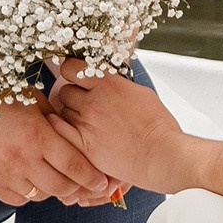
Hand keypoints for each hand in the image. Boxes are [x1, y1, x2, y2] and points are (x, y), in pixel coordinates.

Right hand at [0, 98, 122, 208]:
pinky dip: (29, 193)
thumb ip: (55, 117)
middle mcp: (23, 159)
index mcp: (37, 135)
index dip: (92, 177)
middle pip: (62, 187)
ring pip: (41, 195)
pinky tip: (30, 180)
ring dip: (52, 189)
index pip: (75, 166)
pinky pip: (19, 199)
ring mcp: (5, 174)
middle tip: (85, 186)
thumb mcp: (30, 99)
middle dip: (78, 188)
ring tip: (56, 179)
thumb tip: (77, 128)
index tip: (103, 182)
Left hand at [44, 60, 199, 197]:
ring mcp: (87, 124)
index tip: (75, 76)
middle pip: (65, 90)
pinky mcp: (84, 146)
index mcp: (108, 84)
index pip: (71, 67)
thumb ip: (117, 84)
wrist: (161, 154)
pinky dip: (63, 130)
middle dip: (73, 95)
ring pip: (63, 111)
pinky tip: (71, 132)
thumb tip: (106, 80)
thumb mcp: (140, 92)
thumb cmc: (157, 126)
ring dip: (71, 115)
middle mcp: (93, 101)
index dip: (72, 71)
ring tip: (87, 122)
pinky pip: (60, 132)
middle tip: (83, 103)